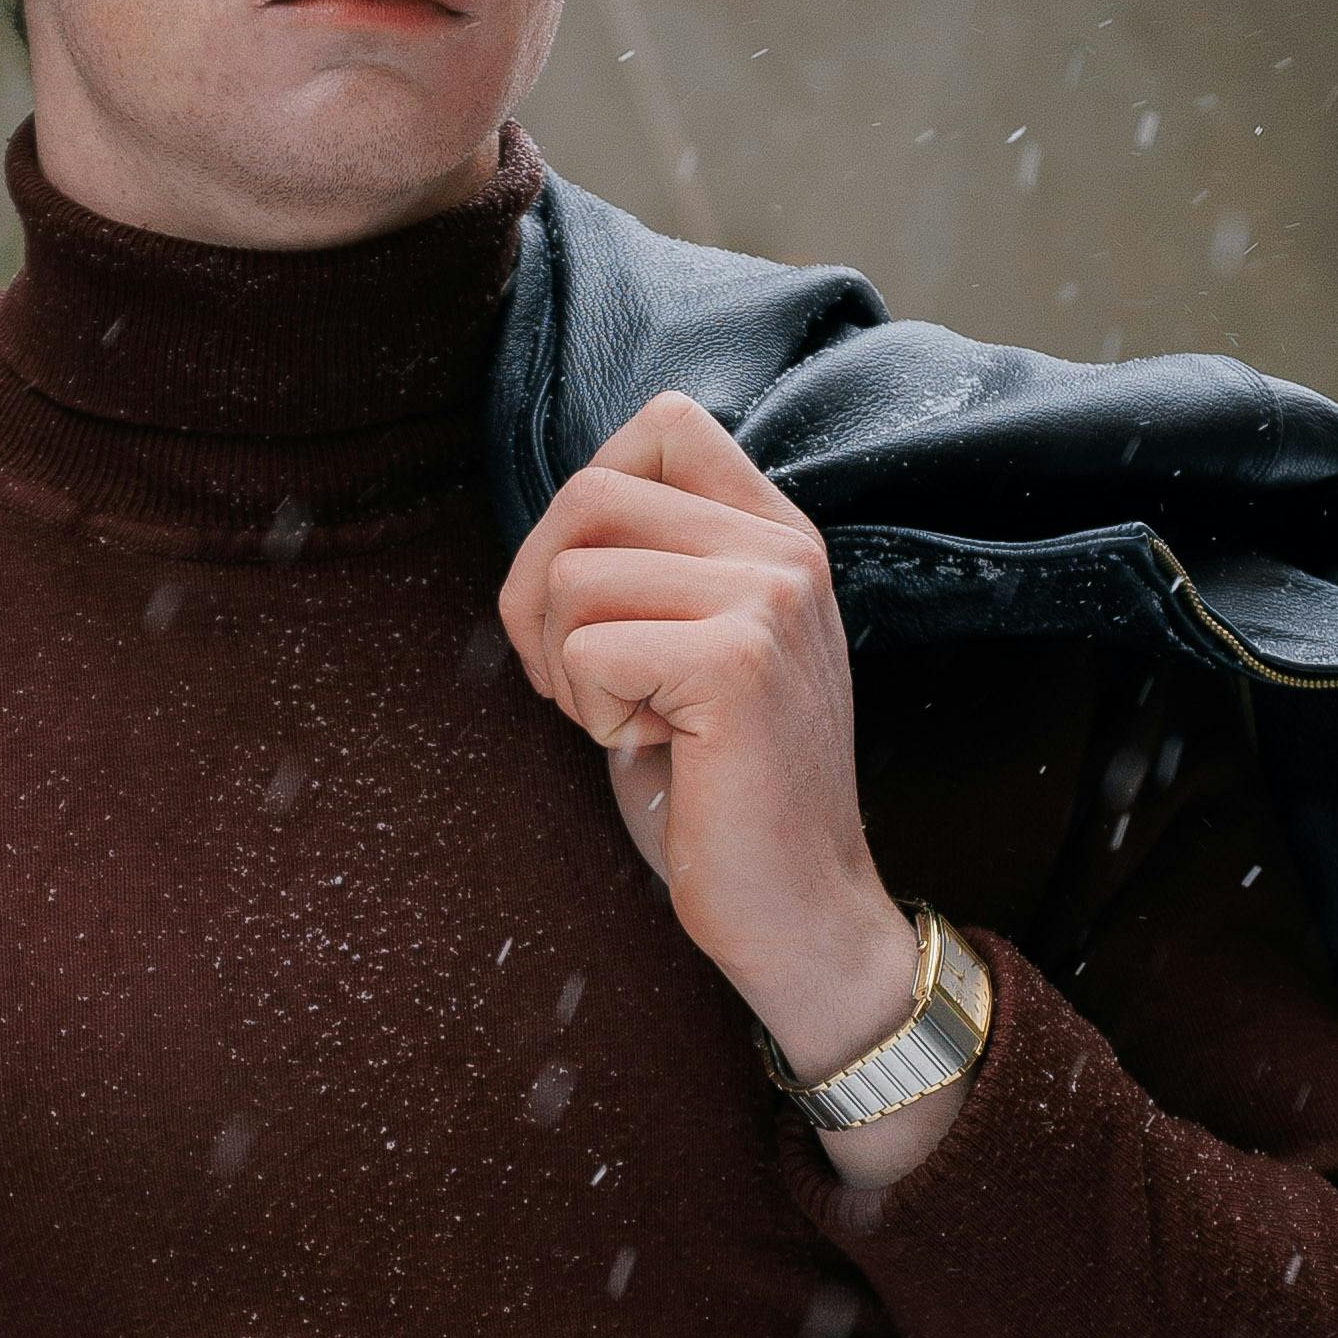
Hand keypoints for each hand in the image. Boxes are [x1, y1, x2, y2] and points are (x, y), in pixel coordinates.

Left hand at [498, 391, 972, 1183]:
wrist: (799, 912)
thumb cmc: (722, 793)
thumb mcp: (691, 649)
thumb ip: (654, 569)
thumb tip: (555, 530)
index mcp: (775, 536)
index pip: (663, 424)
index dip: (588, 501)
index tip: (592, 596)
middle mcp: (783, 551)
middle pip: (589, 493)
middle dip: (539, 593)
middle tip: (576, 681)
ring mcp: (769, 598)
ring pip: (573, 572)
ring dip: (564, 664)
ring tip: (630, 721)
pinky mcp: (739, 662)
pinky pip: (587, 647)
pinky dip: (589, 712)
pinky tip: (652, 749)